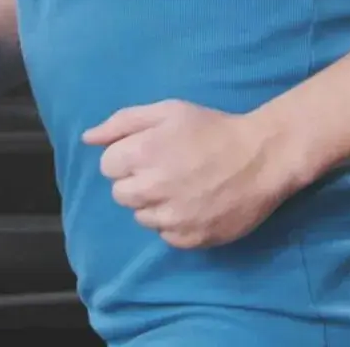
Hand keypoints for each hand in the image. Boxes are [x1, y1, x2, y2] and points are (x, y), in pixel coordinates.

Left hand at [83, 101, 293, 249]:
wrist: (262, 158)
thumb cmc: (212, 129)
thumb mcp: (167, 111)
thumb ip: (122, 122)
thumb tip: (87, 139)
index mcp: (142, 154)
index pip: (108, 166)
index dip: (127, 157)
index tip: (150, 152)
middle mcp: (152, 189)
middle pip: (120, 194)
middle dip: (136, 181)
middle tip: (165, 170)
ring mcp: (172, 218)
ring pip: (141, 217)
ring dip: (154, 204)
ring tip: (182, 187)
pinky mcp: (190, 239)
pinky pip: (165, 236)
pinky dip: (174, 223)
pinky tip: (194, 204)